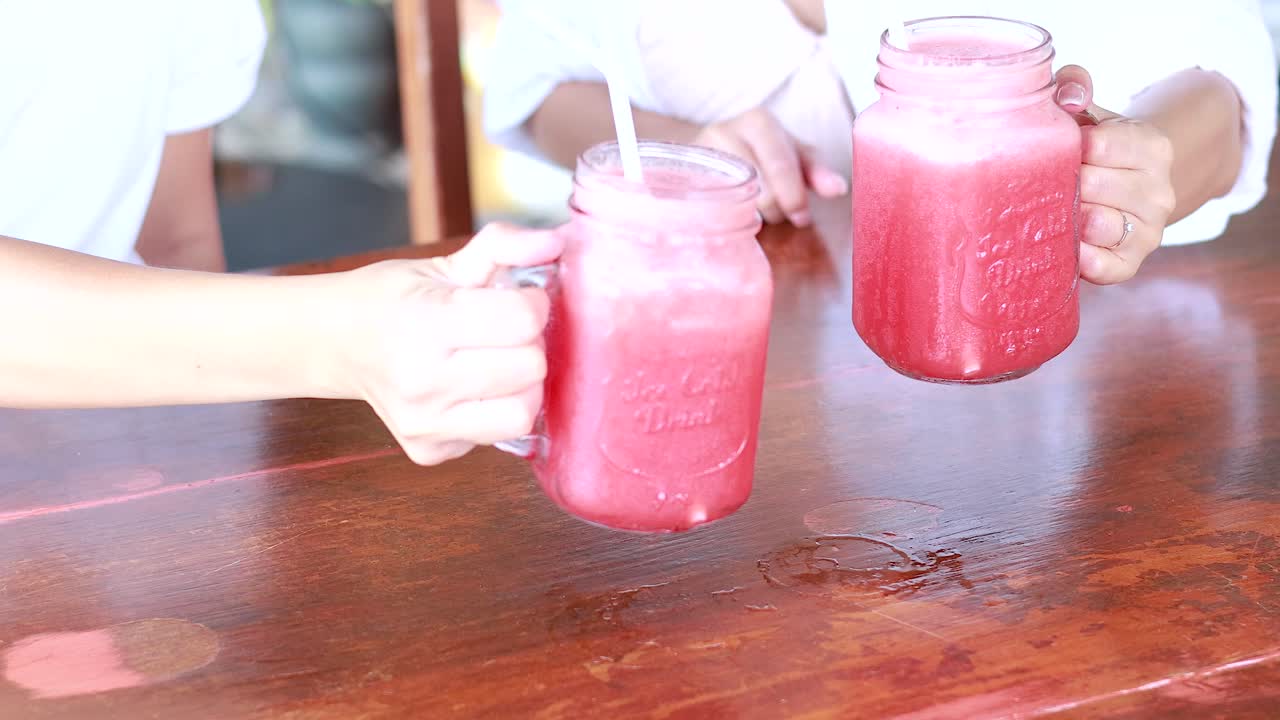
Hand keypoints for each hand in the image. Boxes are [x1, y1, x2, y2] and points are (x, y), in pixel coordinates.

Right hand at [335, 224, 562, 465]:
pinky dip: (496, 412)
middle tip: (506, 334)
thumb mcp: (445, 263)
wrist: (338, 343)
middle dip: (529, 344)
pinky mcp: (429, 451)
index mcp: (426, 323)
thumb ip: (504, 246)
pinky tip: (473, 391)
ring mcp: (425, 424)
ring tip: (498, 364)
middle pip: (529, 368)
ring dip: (522, 385)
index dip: (533, 304)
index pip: (521, 320)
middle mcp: (423, 381)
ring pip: (522, 413)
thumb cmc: (393, 300)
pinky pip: (495, 438)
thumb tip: (555, 242)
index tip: (518, 299)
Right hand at [693, 107, 847, 225]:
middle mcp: (725, 130)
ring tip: (757, 211)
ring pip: (734, 199)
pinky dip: (728, 217)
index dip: (794, 196)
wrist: (710, 148)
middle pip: (758, 186)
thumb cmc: (762, 153)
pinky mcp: (684, 176)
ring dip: (752, 215)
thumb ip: (816, 172)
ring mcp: (699, 154)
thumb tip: (839, 189)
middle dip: (775, 209)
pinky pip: (710, 206)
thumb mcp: (793, 155)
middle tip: (779, 216)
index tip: (802, 218)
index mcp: (758, 121)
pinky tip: (735, 216)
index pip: (780, 165)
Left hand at [1054, 65, 1176, 284]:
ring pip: (1099, 225)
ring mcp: (1149, 230)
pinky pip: (1104, 267)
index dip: (1067, 147)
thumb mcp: (1088, 112)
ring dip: (1068, 219)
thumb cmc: (1092, 148)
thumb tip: (1068, 94)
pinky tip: (1063, 247)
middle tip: (1042, 183)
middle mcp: (1159, 190)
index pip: (1099, 145)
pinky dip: (1080, 259)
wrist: (1118, 189)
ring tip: (1052, 210)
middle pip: (1094, 185)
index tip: (1054, 149)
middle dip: (1061, 183)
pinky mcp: (1131, 263)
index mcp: (1152, 146)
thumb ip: (1074, 86)